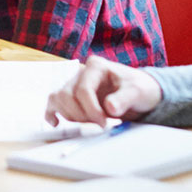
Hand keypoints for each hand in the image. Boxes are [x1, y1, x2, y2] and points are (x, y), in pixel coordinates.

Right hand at [45, 56, 161, 127]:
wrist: (138, 92)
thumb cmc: (138, 88)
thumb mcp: (138, 91)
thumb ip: (124, 98)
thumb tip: (109, 108)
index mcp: (96, 66)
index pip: (83, 89)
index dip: (91, 110)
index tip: (104, 123)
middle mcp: (81, 73)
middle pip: (67, 95)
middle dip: (81, 115)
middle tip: (99, 125)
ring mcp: (74, 83)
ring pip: (58, 99)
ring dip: (70, 116)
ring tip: (89, 123)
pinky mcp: (71, 96)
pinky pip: (54, 102)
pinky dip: (52, 113)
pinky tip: (56, 123)